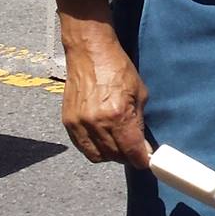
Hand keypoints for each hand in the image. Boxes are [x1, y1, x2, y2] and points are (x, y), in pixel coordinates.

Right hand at [60, 34, 152, 168]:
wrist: (89, 53)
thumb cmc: (118, 68)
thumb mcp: (139, 93)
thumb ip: (139, 120)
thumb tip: (142, 143)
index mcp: (118, 115)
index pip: (131, 150)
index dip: (141, 159)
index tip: (146, 161)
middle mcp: (97, 123)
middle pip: (114, 156)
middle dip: (127, 157)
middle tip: (134, 151)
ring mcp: (80, 124)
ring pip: (97, 156)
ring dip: (110, 155)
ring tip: (119, 146)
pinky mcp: (68, 123)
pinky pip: (82, 147)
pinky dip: (94, 149)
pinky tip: (103, 140)